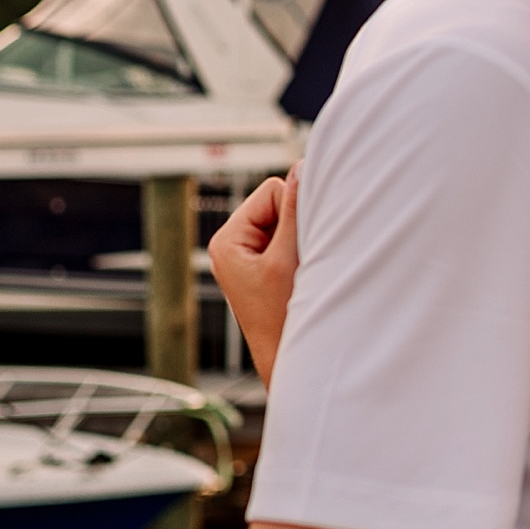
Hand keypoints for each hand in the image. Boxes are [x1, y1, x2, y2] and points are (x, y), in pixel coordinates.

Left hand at [209, 166, 299, 384]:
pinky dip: (302, 251)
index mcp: (227, 240)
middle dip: (297, 226)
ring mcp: (250, 255)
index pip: (272, 192)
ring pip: (288, 221)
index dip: (294, 212)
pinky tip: (303, 274)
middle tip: (301, 260)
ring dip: (301, 240)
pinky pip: (290, 238)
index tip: (300, 246)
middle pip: (279, 203)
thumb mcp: (288, 258)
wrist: (288, 361)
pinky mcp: (266, 265)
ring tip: (301, 270)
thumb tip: (301, 167)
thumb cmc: (282, 318)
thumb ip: (294, 211)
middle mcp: (234, 244)